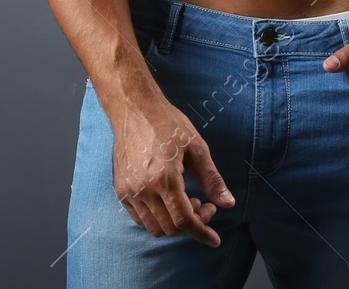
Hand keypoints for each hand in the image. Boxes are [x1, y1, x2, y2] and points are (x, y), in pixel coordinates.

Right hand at [110, 98, 234, 246]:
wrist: (134, 108)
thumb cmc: (167, 123)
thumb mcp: (197, 147)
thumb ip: (212, 179)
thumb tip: (228, 203)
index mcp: (164, 178)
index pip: (184, 220)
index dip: (202, 233)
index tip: (214, 239)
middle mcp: (143, 189)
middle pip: (170, 227)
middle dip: (192, 225)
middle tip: (204, 206)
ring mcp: (129, 191)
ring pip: (153, 227)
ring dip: (174, 224)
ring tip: (186, 201)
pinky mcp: (120, 189)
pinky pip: (139, 218)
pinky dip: (157, 219)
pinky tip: (169, 201)